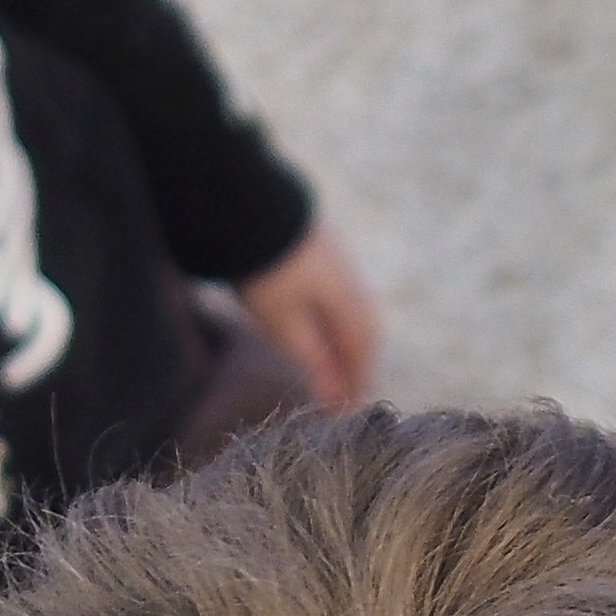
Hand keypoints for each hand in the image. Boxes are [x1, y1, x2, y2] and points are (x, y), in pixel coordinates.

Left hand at [233, 228, 383, 408]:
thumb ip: (310, 358)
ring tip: (332, 363)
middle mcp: (354, 282)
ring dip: (346, 340)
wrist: (251, 204)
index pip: (362, 353)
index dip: (355, 384)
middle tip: (344, 392)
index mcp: (350, 303)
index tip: (346, 412)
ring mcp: (341, 261)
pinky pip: (342, 294)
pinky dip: (336, 318)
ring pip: (353, 311)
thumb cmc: (266, 269)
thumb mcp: (283, 322)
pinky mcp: (324, 247)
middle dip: (356, 364)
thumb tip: (332, 396)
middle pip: (364, 332)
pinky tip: (320, 322)